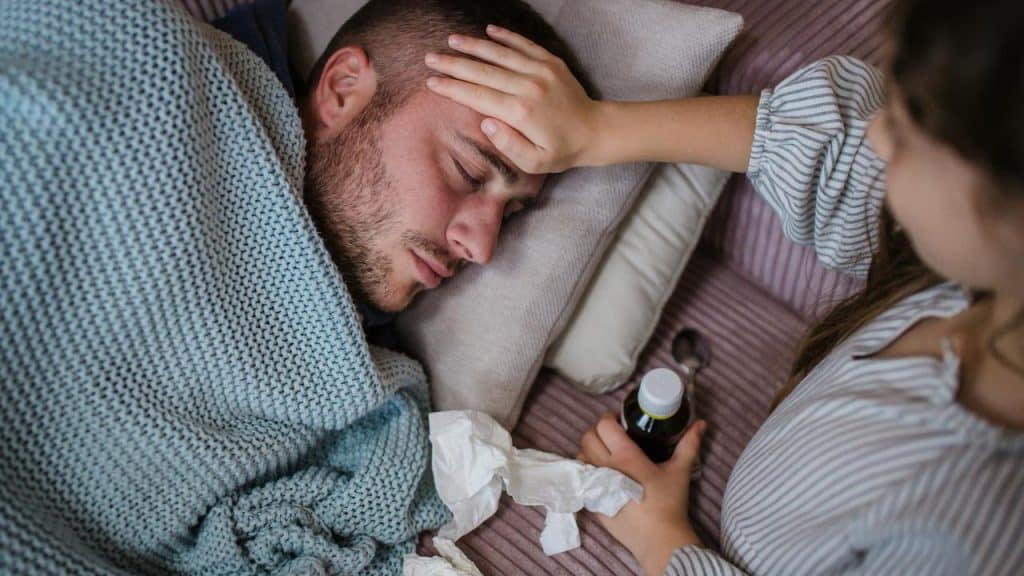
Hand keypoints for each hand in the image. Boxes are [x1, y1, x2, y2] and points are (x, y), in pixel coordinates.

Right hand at [424, 25, 601, 173]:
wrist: (595, 131)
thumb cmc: (561, 151)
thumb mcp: (534, 162)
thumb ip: (509, 145)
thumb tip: (486, 123)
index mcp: (520, 112)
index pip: (478, 96)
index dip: (452, 88)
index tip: (431, 82)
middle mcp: (528, 86)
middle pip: (483, 71)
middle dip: (454, 64)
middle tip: (431, 57)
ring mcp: (540, 70)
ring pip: (500, 54)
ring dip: (474, 46)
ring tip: (451, 40)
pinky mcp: (550, 62)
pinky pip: (523, 45)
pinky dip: (505, 37)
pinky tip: (488, 31)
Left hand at [578, 412, 706, 575]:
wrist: (659, 539)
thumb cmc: (669, 503)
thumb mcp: (679, 470)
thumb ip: (689, 444)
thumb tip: (701, 424)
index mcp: (625, 457)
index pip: (604, 425)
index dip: (610, 417)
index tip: (619, 419)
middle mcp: (606, 468)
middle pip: (587, 437)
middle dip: (597, 430)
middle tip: (611, 433)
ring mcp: (596, 486)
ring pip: (581, 456)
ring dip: (589, 449)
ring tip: (605, 451)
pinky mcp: (593, 501)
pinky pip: (581, 478)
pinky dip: (587, 470)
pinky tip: (602, 472)